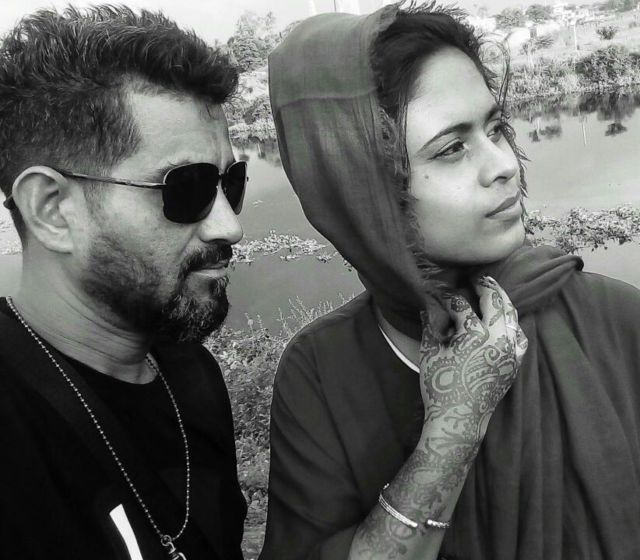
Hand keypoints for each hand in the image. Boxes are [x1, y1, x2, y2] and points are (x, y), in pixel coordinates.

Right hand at [419, 276, 527, 447]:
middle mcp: (498, 339)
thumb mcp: (429, 353)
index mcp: (474, 335)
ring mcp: (510, 351)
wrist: (459, 421)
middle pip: (496, 302)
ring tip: (492, 292)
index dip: (450, 297)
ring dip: (502, 301)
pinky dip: (512, 323)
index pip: (462, 306)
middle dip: (486, 286)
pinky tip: (503, 320)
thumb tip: (428, 305)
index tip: (443, 292)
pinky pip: (519, 335)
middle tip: (478, 277)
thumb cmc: (439, 387)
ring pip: (512, 316)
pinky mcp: (515, 363)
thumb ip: (430, 326)